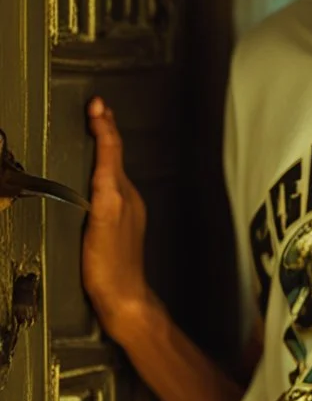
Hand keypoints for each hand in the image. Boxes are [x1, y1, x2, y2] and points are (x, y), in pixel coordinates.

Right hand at [82, 97, 153, 337]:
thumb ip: (106, 185)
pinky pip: (112, 187)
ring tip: (95, 130)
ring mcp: (125, 211)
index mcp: (121, 192)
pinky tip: (96, 175)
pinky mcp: (118, 225)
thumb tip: (106, 154)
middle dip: (105, 131)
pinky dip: (105, 170)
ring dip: (105, 149)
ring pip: (114, 170)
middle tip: (96, 110)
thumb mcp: (104, 217)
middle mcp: (127, 198)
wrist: (123, 297)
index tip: (96, 104)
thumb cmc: (109, 265)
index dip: (104, 125)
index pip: (113, 150)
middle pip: (115, 156)